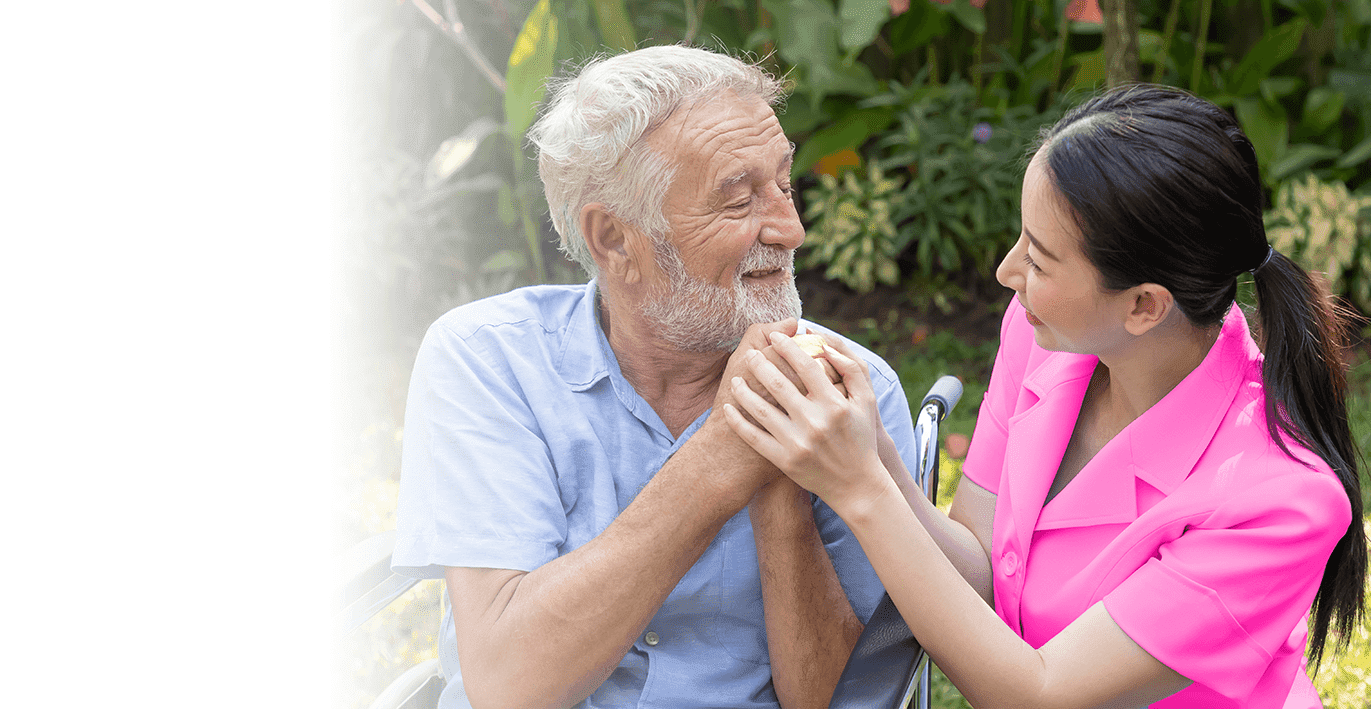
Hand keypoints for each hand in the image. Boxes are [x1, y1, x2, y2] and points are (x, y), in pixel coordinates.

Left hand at [722, 332, 888, 510]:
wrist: (856, 485)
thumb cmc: (860, 436)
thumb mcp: (867, 401)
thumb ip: (852, 368)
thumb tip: (826, 344)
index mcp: (834, 404)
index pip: (805, 366)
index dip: (787, 347)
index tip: (775, 337)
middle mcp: (815, 422)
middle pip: (778, 384)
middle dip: (759, 364)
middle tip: (749, 354)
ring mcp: (797, 443)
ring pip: (760, 409)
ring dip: (743, 391)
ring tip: (735, 379)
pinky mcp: (784, 461)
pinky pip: (753, 437)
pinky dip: (737, 421)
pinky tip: (729, 407)